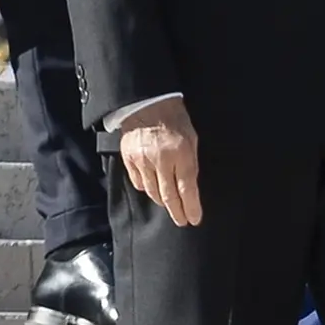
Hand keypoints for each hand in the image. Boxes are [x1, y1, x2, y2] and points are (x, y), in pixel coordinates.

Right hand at [117, 96, 202, 226]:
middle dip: (177, 212)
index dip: (191, 208)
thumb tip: (190, 188)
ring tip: (170, 206)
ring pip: (152, 192)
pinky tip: (153, 188)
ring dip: (162, 201)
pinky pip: (138, 183)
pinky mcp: (129, 159)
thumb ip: (191, 163)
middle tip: (182, 221)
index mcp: (180, 153)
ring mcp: (142, 160)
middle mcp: (160, 159)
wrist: (147, 103)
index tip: (194, 219)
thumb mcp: (191, 138)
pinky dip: (147, 188)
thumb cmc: (174, 119)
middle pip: (169, 196)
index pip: (187, 189)